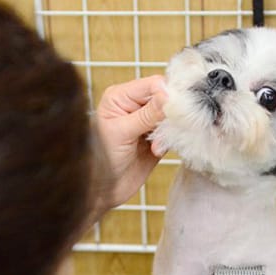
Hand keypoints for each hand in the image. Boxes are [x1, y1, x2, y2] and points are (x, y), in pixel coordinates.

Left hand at [91, 75, 166, 216]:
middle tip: (165, 131)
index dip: (167, 94)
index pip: (153, 84)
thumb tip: (168, 95)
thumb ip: (146, 114)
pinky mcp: (156, 139)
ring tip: (155, 146)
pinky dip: (170, 141)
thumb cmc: (101, 159)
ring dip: (169, 130)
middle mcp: (134, 105)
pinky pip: (173, 132)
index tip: (173, 109)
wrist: (103, 190)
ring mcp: (146, 122)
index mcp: (120, 96)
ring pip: (172, 115)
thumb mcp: (122, 133)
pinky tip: (156, 151)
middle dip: (170, 114)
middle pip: (166, 98)